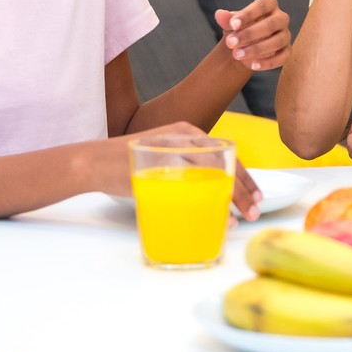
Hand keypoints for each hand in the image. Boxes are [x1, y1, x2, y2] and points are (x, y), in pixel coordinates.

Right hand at [81, 122, 267, 219]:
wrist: (92, 162)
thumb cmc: (129, 165)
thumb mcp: (164, 160)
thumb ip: (187, 170)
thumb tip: (214, 195)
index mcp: (188, 132)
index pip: (228, 153)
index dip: (246, 176)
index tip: (258, 197)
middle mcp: (184, 136)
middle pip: (226, 163)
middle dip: (244, 191)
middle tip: (255, 212)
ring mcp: (171, 150)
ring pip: (212, 175)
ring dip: (230, 199)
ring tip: (238, 219)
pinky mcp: (158, 166)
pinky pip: (190, 186)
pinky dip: (207, 203)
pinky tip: (216, 217)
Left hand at [215, 0, 289, 70]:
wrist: (245, 45)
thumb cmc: (240, 28)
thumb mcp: (232, 23)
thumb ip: (227, 19)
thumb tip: (219, 14)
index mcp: (270, 5)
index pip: (262, 5)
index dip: (248, 14)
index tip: (232, 25)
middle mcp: (281, 18)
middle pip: (270, 24)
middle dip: (249, 34)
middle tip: (230, 43)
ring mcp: (286, 35)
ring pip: (277, 41)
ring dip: (256, 49)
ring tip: (237, 55)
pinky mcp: (287, 51)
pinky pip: (282, 58)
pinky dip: (268, 63)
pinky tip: (253, 66)